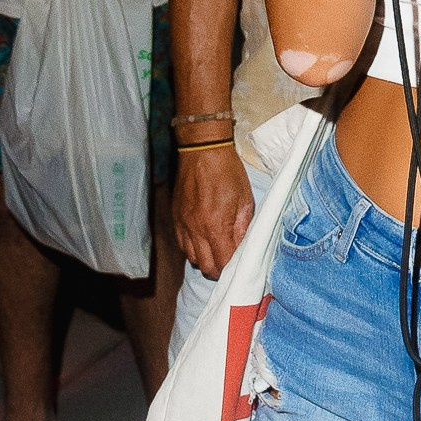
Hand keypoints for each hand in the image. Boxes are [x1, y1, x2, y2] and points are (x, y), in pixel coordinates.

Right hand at [174, 144, 256, 278]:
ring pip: (191, 258)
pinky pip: (182, 244)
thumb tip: (243, 248)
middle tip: (228, 264)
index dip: (232, 269)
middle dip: (218, 270)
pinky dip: (192, 249)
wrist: (202, 150)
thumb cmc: (228, 172)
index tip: (240, 267)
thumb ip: (243, 228)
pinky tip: (202, 243)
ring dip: (205, 260)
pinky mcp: (175, 218)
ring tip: (216, 254)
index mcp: (215, 226)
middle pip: (205, 266)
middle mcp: (195, 230)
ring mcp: (183, 225)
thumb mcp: (245, 200)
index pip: (222, 262)